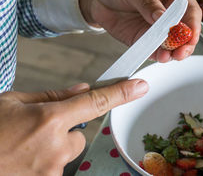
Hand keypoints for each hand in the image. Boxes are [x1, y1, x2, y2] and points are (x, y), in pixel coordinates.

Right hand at [0, 80, 147, 175]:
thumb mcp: (11, 102)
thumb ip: (52, 96)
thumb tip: (82, 89)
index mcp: (48, 120)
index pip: (94, 102)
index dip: (120, 93)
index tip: (139, 86)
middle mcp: (55, 147)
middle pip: (77, 133)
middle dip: (63, 129)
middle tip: (32, 131)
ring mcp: (50, 172)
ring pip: (66, 152)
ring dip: (52, 148)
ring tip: (21, 146)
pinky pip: (54, 168)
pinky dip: (43, 162)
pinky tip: (21, 158)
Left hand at [79, 0, 201, 61]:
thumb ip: (148, 3)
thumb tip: (162, 18)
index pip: (191, 13)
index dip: (193, 27)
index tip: (189, 38)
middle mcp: (171, 14)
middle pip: (186, 34)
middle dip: (184, 46)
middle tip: (178, 53)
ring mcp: (158, 29)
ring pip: (172, 46)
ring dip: (171, 53)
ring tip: (164, 56)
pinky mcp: (145, 39)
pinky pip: (154, 50)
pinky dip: (156, 55)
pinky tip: (156, 57)